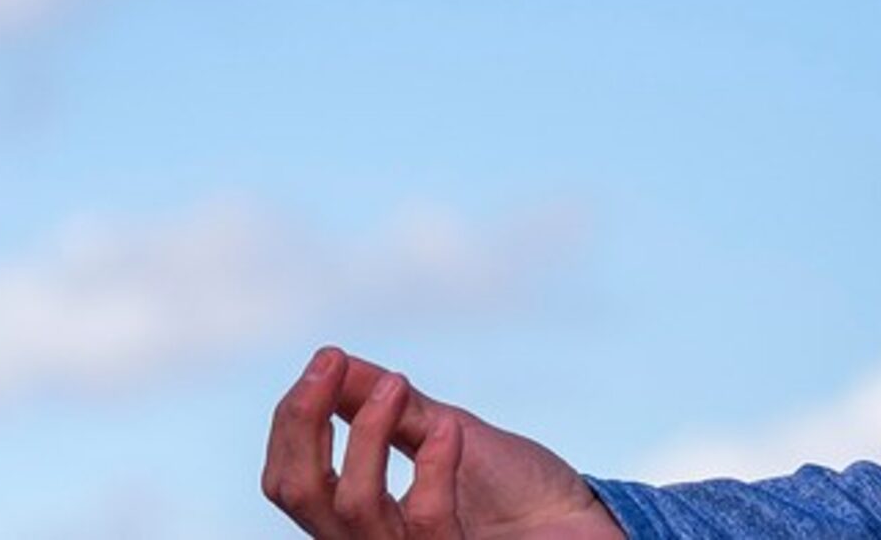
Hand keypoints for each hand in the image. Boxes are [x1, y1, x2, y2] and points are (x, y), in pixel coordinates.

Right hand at [263, 345, 624, 539]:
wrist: (587, 527)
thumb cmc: (521, 490)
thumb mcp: (448, 435)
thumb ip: (392, 412)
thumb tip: (332, 362)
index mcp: (363, 518)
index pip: (293, 481)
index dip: (293, 421)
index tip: (326, 358)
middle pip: (301, 496)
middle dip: (304, 423)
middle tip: (331, 361)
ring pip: (352, 510)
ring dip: (369, 434)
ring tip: (398, 382)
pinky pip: (426, 525)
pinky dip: (434, 469)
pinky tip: (452, 429)